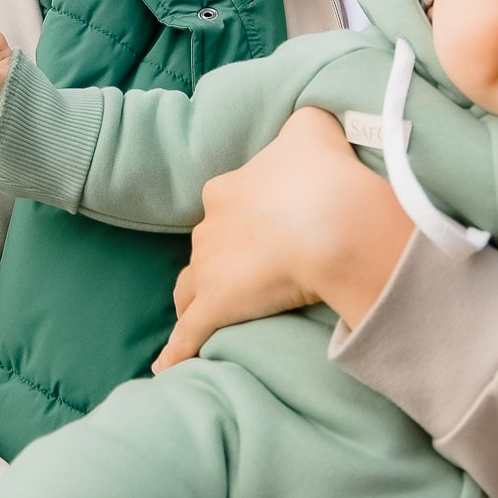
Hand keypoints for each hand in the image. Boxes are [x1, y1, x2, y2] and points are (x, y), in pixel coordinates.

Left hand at [155, 107, 413, 370]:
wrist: (331, 219)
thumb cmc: (323, 173)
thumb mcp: (312, 128)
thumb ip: (302, 126)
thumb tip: (305, 128)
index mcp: (227, 189)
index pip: (225, 204)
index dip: (245, 218)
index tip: (267, 229)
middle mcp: (209, 227)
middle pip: (208, 247)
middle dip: (223, 260)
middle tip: (253, 274)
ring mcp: (208, 269)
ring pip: (192, 287)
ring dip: (198, 300)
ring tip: (210, 317)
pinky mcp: (216, 307)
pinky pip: (187, 336)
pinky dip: (177, 352)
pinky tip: (166, 370)